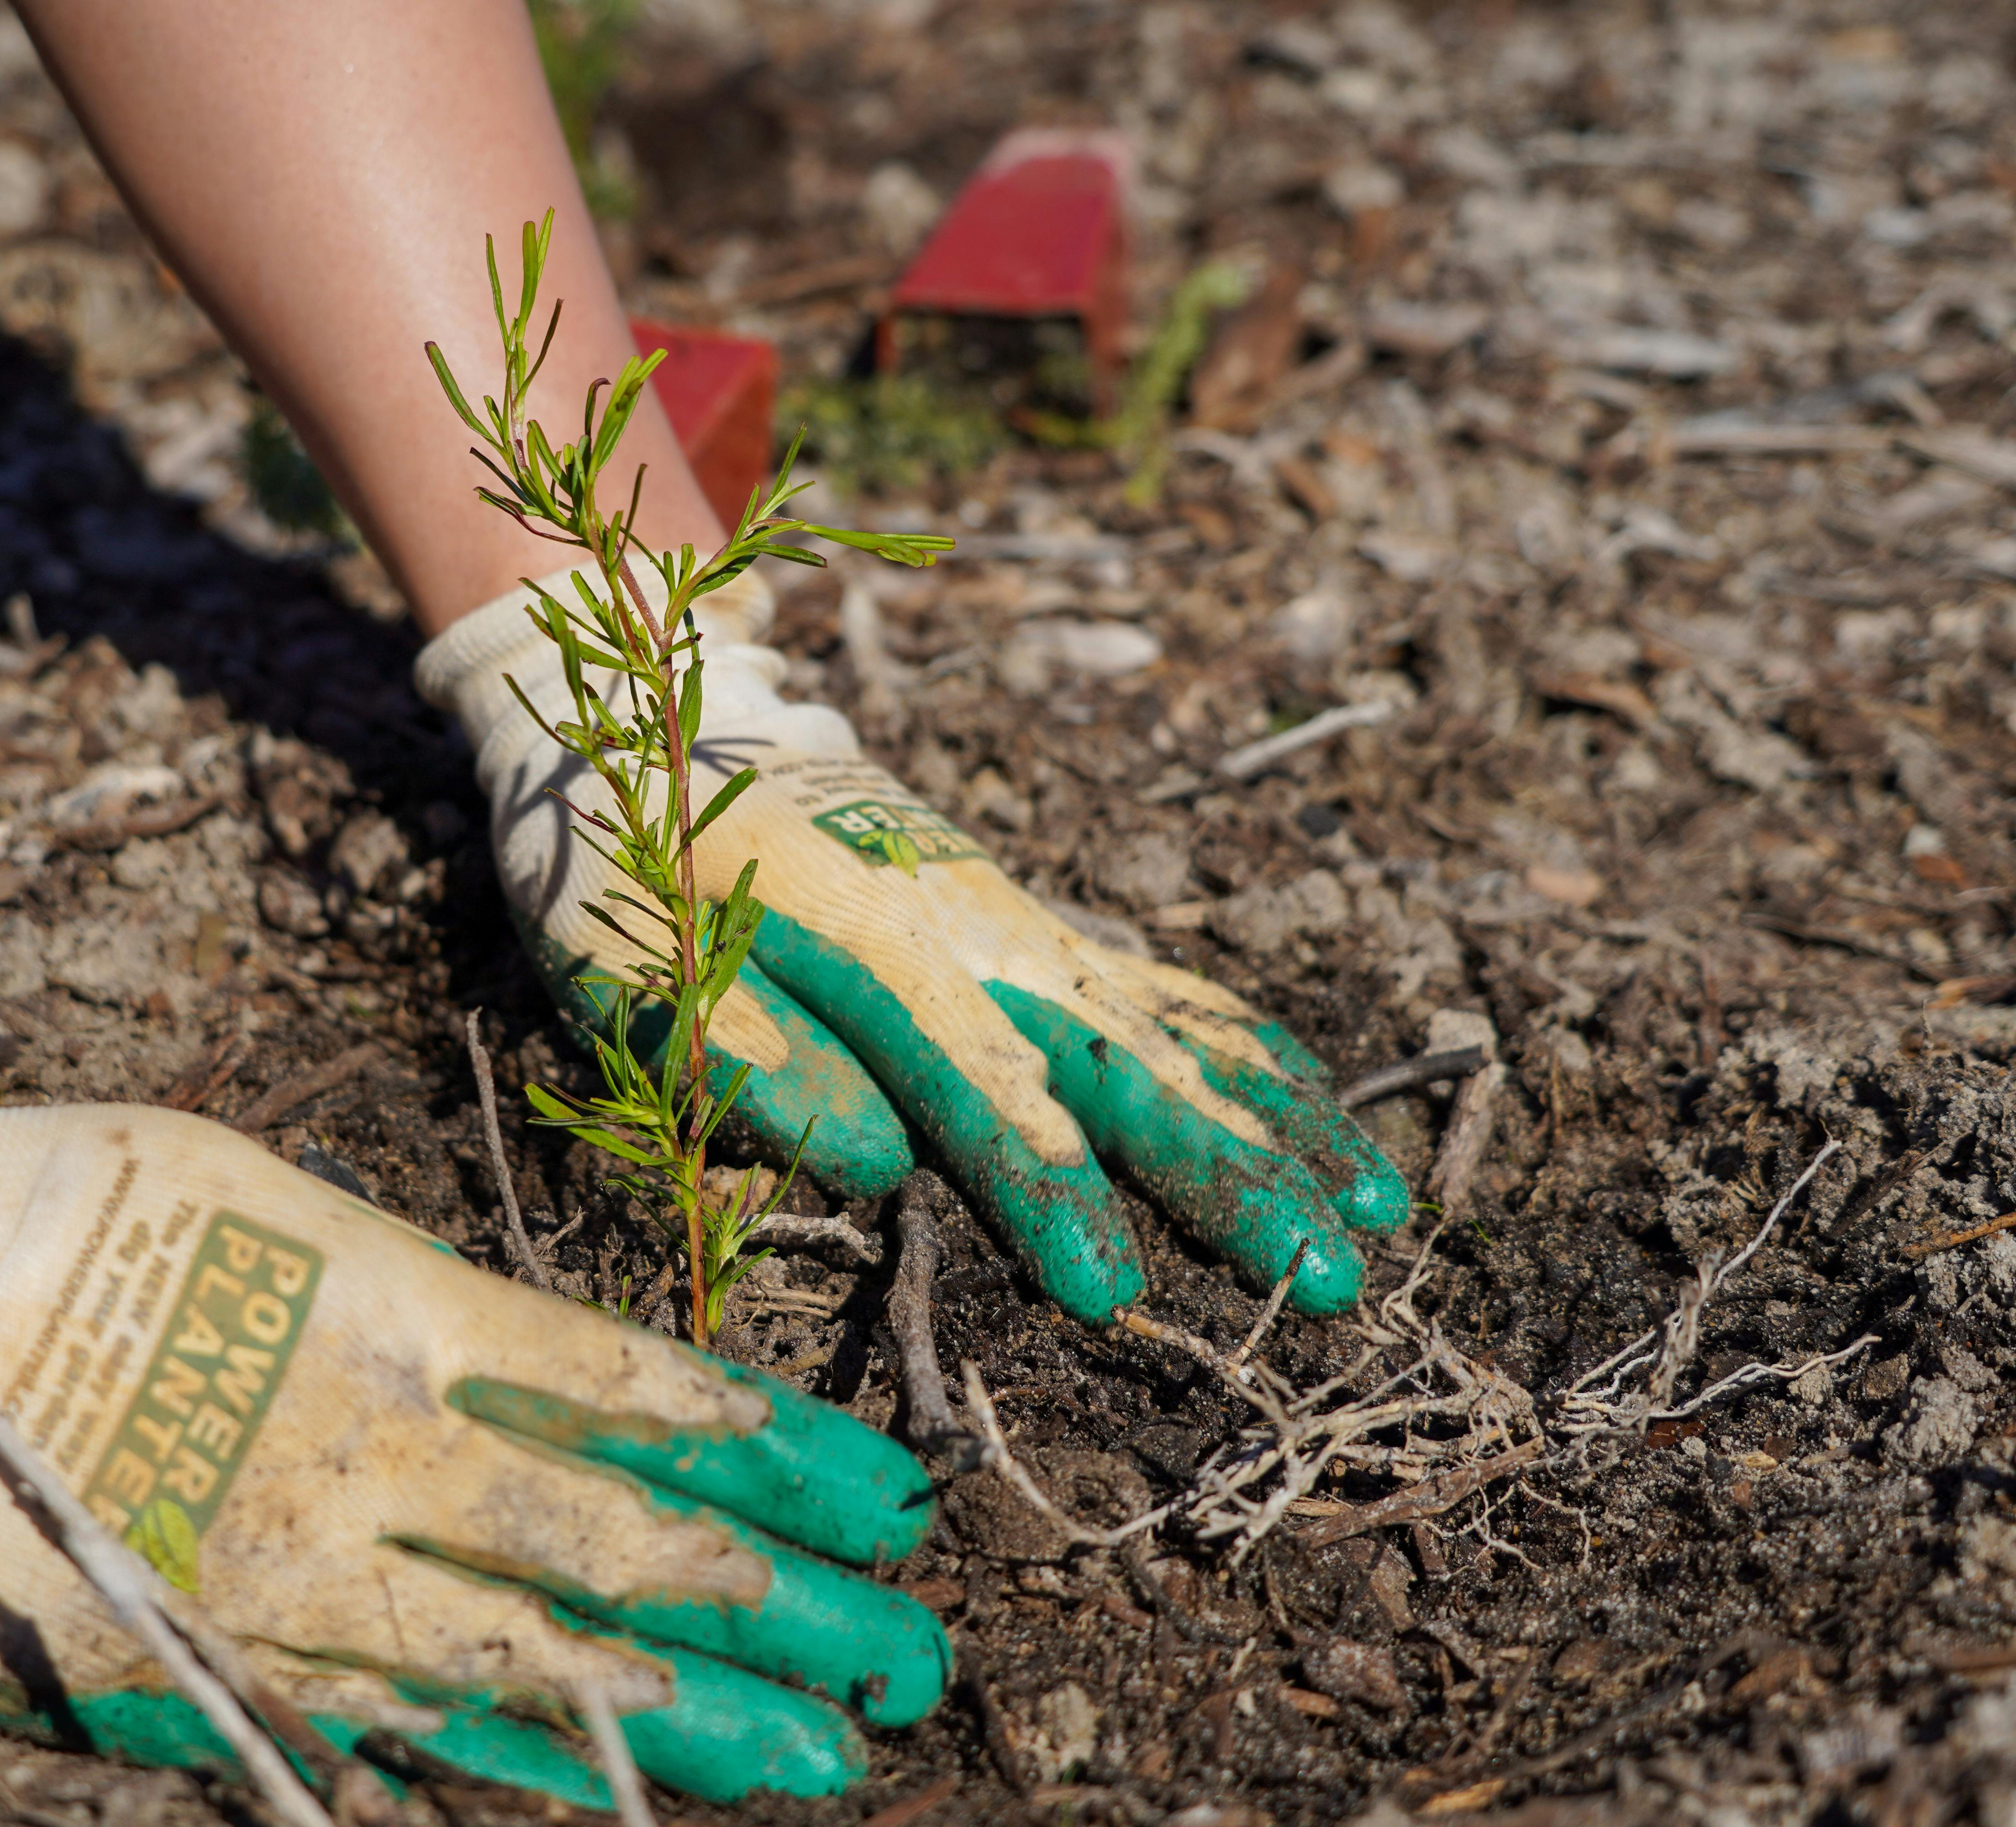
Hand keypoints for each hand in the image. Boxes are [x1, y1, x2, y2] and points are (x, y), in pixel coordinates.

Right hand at [0, 1059, 947, 1807]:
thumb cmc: (49, 1206)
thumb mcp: (264, 1200)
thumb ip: (402, 1300)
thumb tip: (524, 1375)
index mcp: (390, 1316)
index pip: (635, 1394)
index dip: (774, 1452)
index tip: (888, 1492)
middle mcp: (366, 1455)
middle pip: (620, 1543)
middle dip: (782, 1599)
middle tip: (916, 1647)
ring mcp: (288, 1571)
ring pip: (532, 1659)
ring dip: (692, 1707)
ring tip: (830, 1749)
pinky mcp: (198, 1654)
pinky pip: (384, 1723)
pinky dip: (508, 1762)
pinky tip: (612, 1794)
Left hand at [419, 568, 1410, 1317]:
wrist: (682, 716)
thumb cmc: (635, 859)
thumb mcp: (631, 958)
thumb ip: (751, 1055)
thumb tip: (878, 1164)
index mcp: (882, 956)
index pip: (989, 1096)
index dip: (1053, 1197)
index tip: (1113, 1295)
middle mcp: (985, 936)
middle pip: (1133, 1067)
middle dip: (1235, 1180)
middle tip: (1333, 1282)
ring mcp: (1029, 925)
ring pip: (1186, 1032)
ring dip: (1289, 1126)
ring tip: (1387, 1212)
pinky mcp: (1043, 924)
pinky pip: (1175, 991)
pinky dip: (1259, 1054)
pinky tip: (1330, 1112)